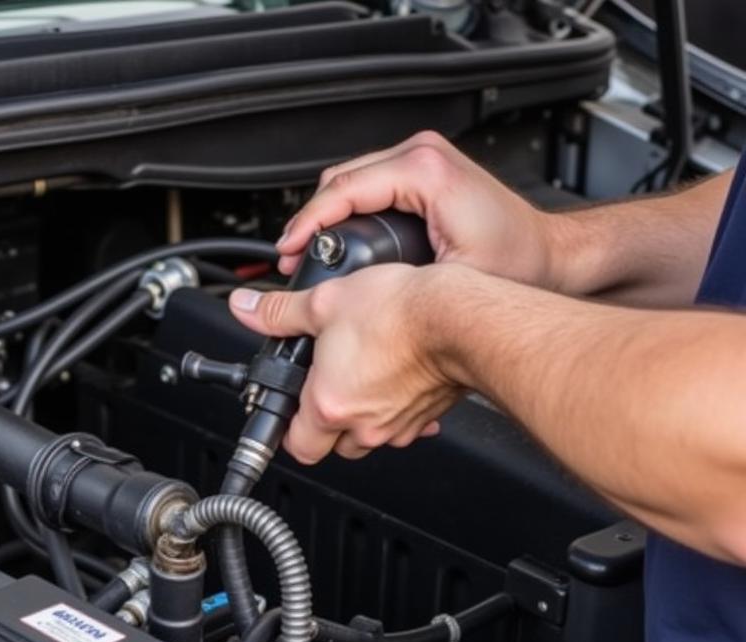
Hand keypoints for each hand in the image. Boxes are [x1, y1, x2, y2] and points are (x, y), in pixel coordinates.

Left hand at [228, 264, 463, 463]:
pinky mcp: (424, 418)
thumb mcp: (326, 302)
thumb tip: (246, 308)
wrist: (460, 318)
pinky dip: (392, 408)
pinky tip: (392, 378)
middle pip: (330, 446)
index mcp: (329, 406)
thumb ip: (279, 313)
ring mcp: (397, 426)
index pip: (296, 447)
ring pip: (366, 437)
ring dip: (358, 416)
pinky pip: (400, 426)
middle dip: (322, 423)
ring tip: (358, 374)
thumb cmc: (401, 313)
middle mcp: (363, 425)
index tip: (289, 410)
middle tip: (322, 388)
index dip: (287, 430)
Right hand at [276, 131, 557, 288]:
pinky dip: (346, 209)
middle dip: (310, 219)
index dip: (308, 222)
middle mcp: (423, 155)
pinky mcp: (423, 171)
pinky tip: (337, 238)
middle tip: (292, 257)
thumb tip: (349, 290)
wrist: (550, 256)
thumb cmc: (516, 264)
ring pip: (350, 178)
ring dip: (325, 214)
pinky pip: (368, 182)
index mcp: (425, 171)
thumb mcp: (450, 278)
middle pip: (340, 178)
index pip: (344, 187)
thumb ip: (396, 278)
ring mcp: (423, 159)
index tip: (288, 250)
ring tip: (307, 250)